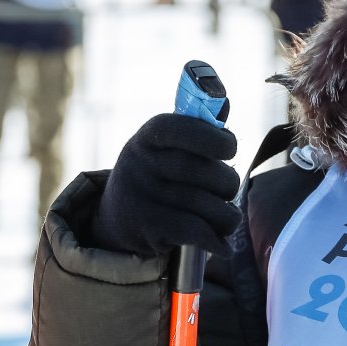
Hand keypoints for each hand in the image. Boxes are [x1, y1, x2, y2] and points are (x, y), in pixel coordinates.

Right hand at [90, 113, 240, 258]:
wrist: (117, 218)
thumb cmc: (158, 175)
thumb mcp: (167, 147)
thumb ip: (198, 126)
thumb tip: (223, 101)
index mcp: (147, 137)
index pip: (180, 128)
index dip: (213, 137)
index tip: (230, 148)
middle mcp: (139, 163)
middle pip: (204, 171)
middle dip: (227, 184)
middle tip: (227, 190)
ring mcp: (141, 195)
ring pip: (206, 205)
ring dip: (226, 217)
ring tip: (226, 218)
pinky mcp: (146, 226)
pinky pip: (195, 230)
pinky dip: (215, 239)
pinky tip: (222, 244)